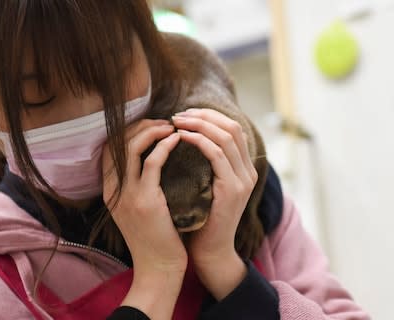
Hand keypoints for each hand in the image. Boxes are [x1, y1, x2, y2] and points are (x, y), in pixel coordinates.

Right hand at [103, 119, 186, 318]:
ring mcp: (126, 195)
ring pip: (131, 147)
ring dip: (152, 130)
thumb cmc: (154, 238)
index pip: (110, 149)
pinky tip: (176, 140)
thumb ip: (138, 186)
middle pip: (117, 143)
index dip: (127, 132)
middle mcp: (113, 190)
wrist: (158, 269)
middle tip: (163, 123)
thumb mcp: (137, 210)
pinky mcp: (145, 201)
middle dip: (140, 126)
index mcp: (110, 191)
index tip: (150, 126)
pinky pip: (152, 162)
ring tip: (171, 127)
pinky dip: (164, 146)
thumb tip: (153, 159)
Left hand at [172, 109, 257, 299]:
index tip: (186, 113)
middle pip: (232, 127)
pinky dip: (199, 141)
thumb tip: (188, 137)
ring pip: (225, 136)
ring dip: (199, 124)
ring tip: (177, 121)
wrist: (210, 250)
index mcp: (245, 168)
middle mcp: (249, 171)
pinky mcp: (232, 189)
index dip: (210, 116)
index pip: (232, 129)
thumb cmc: (202, 217)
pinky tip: (181, 137)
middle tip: (179, 114)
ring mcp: (243, 180)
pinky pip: (216, 155)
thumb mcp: (207, 185)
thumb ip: (207, 164)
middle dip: (204, 115)